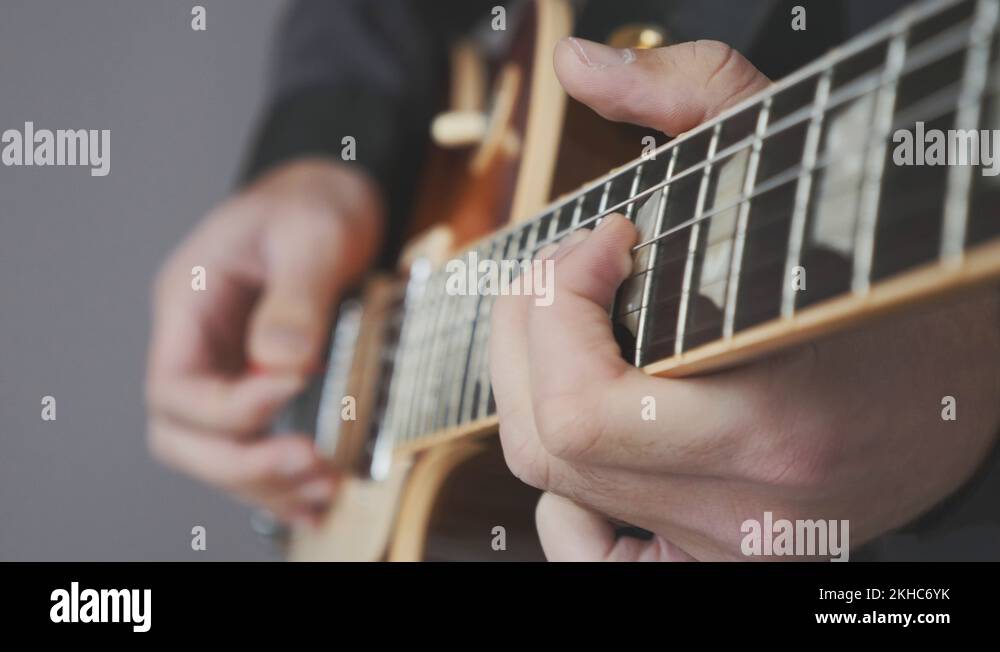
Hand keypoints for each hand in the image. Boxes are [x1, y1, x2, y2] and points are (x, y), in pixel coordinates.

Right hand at [146, 158, 382, 525]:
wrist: (331, 197)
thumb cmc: (313, 201)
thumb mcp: (311, 232)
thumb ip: (298, 293)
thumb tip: (283, 361)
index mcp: (189, 304)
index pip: (176, 387)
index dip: (232, 405)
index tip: (296, 386)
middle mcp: (198, 344)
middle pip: (181, 435)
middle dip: (240, 462)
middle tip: (309, 462)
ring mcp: (226, 368)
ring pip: (215, 453)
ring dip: (264, 482)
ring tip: (324, 490)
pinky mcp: (262, 384)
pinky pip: (253, 444)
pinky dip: (279, 478)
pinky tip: (317, 498)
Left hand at [489, 38, 999, 559]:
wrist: (974, 362)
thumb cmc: (896, 260)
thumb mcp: (816, 159)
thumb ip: (692, 95)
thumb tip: (578, 60)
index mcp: (776, 422)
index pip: (583, 410)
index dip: (555, 307)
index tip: (601, 238)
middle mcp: (751, 506)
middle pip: (551, 446)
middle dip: (528, 335)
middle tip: (567, 271)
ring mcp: (734, 541)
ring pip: (558, 491)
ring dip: (534, 392)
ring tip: (571, 330)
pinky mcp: (729, 554)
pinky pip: (599, 558)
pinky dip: (567, 503)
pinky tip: (589, 438)